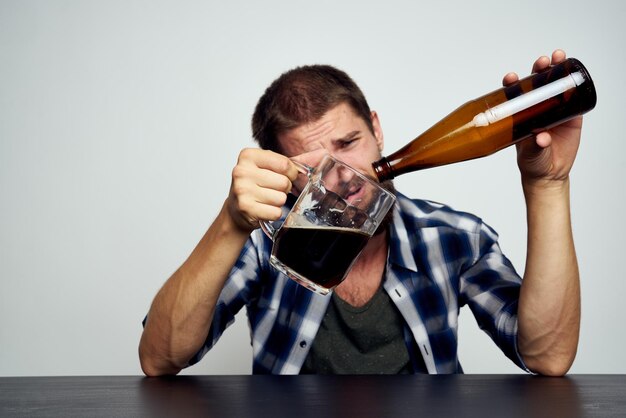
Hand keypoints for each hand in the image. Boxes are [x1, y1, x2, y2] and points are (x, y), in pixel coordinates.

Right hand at [226, 148, 299, 231]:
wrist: (236, 208)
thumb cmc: (255, 185)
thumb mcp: (267, 167)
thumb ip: (290, 162)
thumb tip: (320, 155)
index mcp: (248, 155)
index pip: (284, 164)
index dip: (291, 173)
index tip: (286, 176)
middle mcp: (242, 171)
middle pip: (284, 182)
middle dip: (285, 189)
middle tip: (273, 190)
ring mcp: (242, 190)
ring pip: (280, 198)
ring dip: (278, 202)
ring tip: (266, 199)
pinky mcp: (245, 208)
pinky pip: (275, 212)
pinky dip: (274, 213)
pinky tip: (264, 209)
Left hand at [502, 49, 582, 188]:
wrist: (550, 173)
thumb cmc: (532, 162)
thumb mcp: (530, 154)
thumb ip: (535, 146)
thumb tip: (542, 138)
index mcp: (519, 115)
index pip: (514, 95)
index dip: (512, 83)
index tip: (511, 77)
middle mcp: (535, 109)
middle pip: (535, 83)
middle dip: (538, 69)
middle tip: (541, 62)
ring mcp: (553, 110)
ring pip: (555, 85)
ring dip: (556, 69)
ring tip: (558, 57)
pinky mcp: (570, 115)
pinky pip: (573, 97)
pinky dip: (574, 84)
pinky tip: (574, 72)